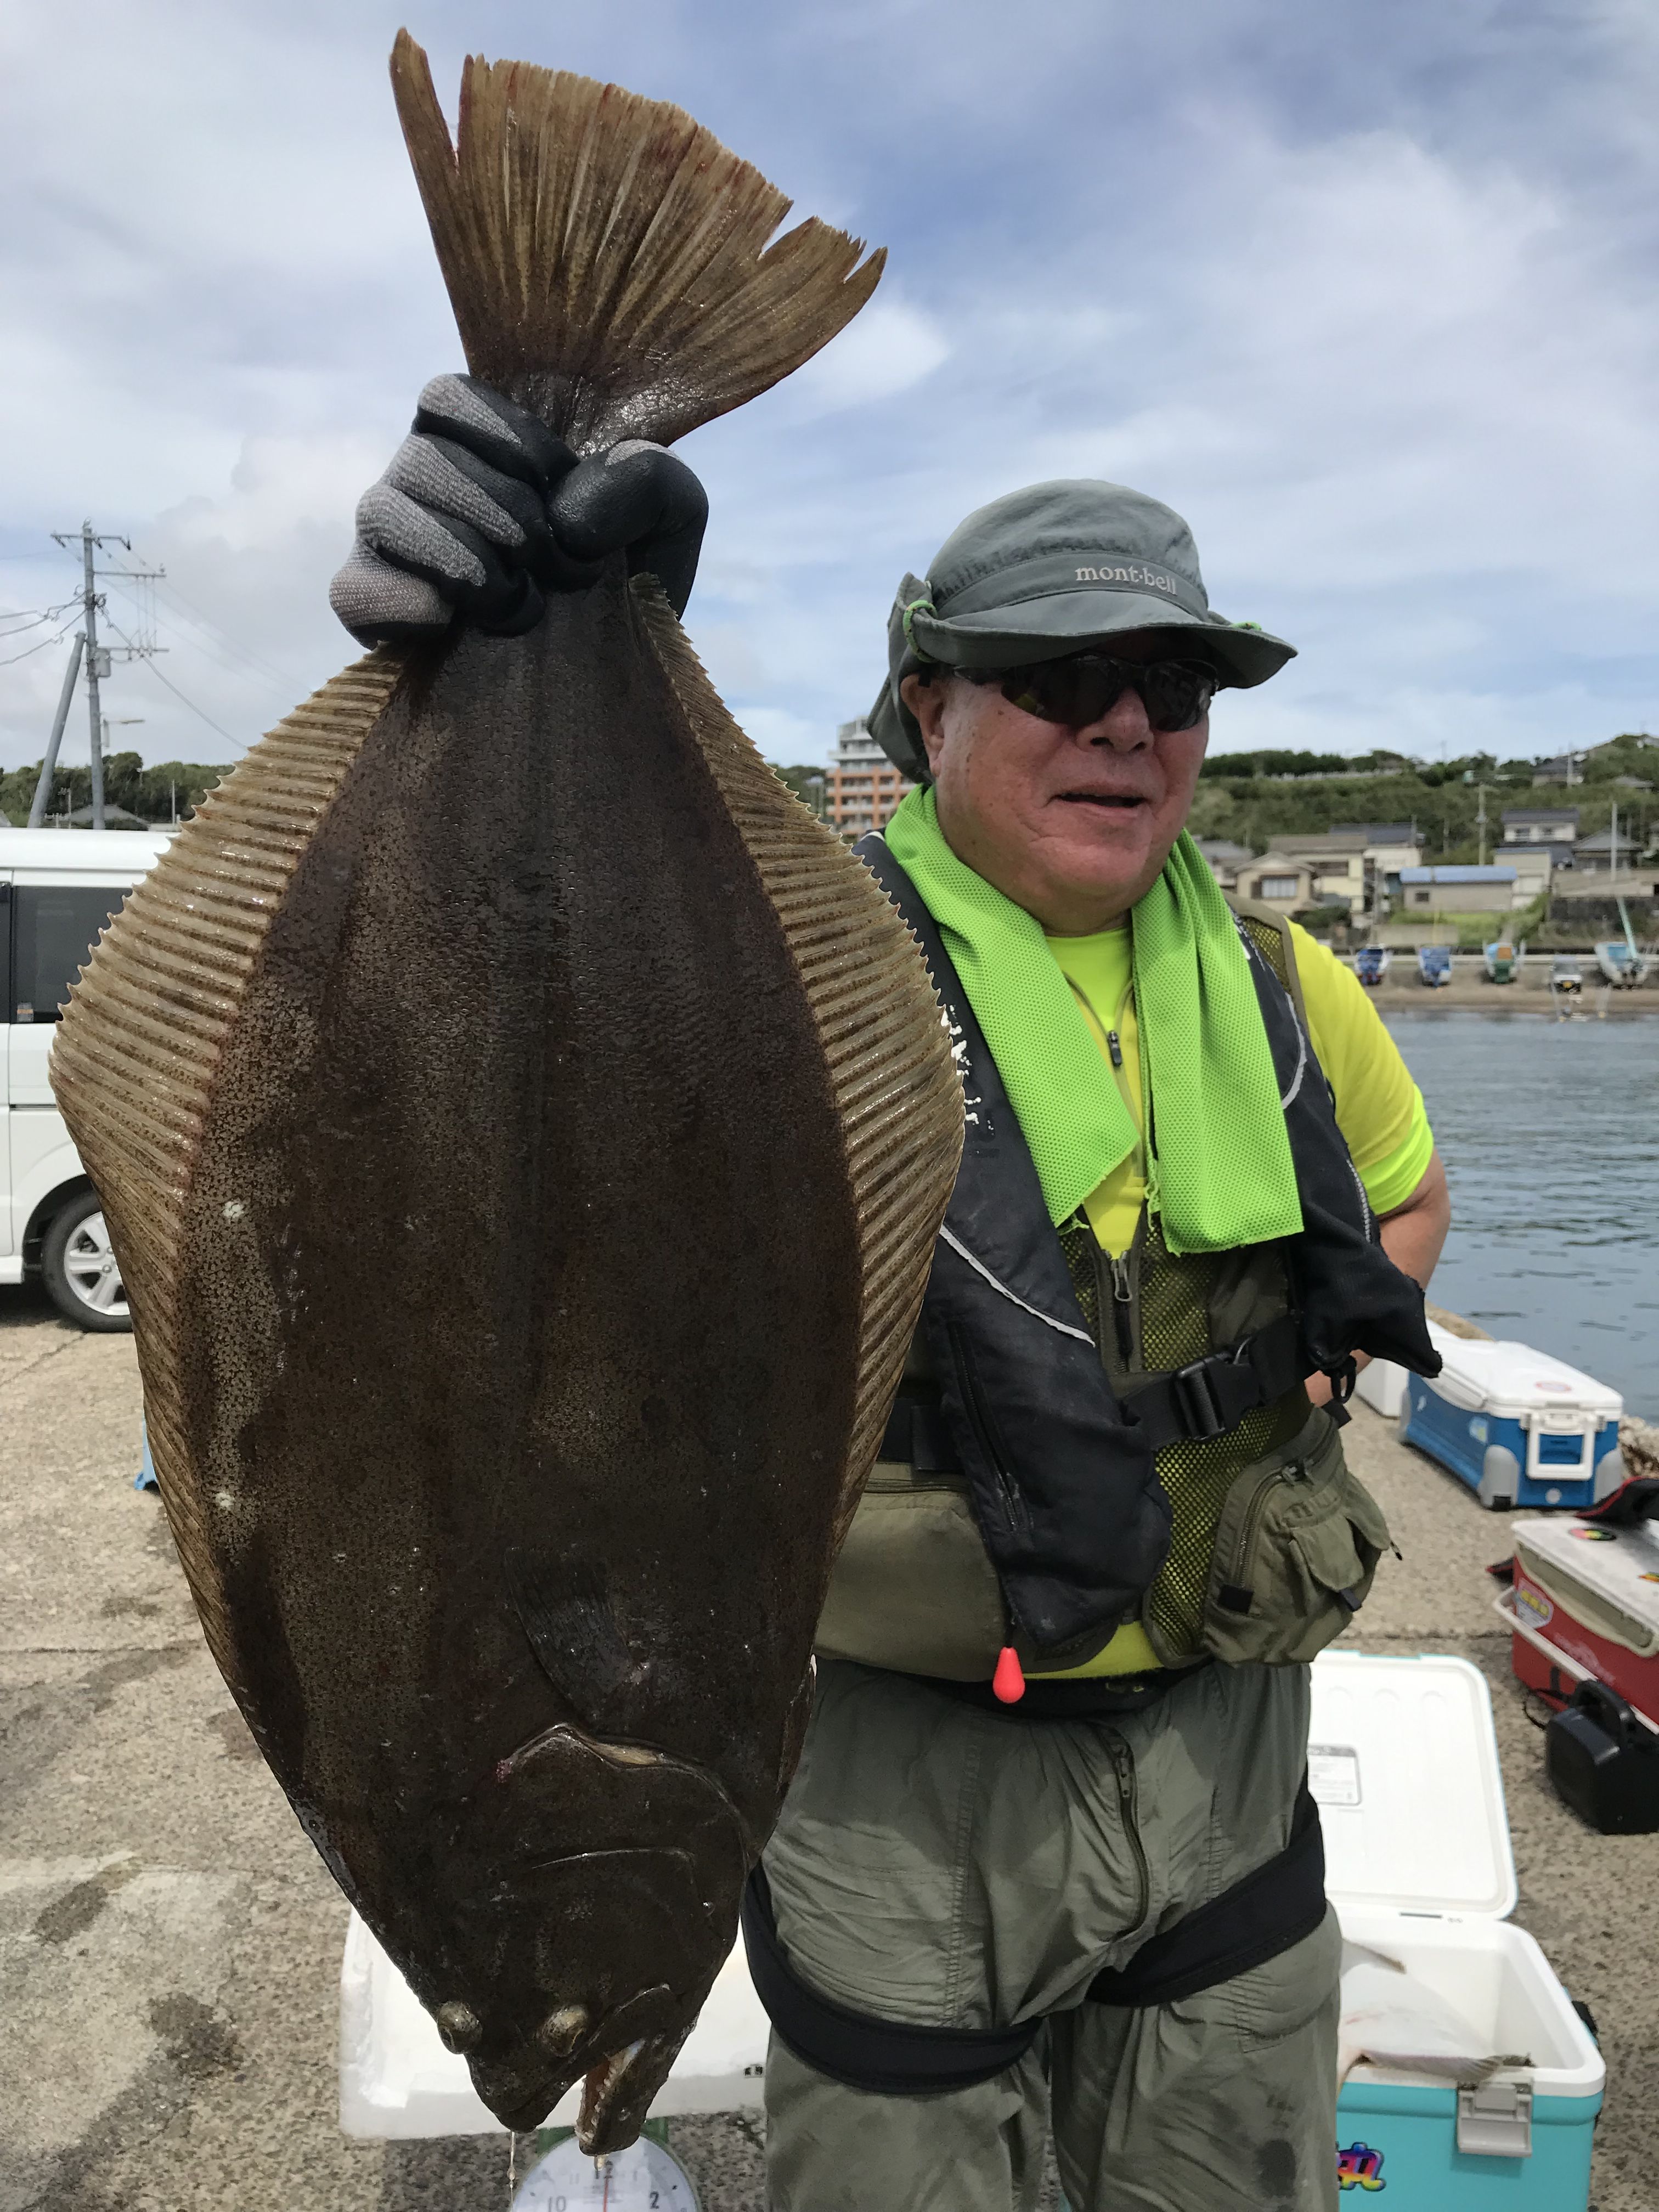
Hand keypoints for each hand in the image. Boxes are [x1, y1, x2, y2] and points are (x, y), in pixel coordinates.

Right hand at [329, 374, 707, 646]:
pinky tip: (458, 623)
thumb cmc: (633, 579)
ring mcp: (388, 547)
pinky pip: (354, 591)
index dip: (512, 444)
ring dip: (468, 560)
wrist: (622, 676)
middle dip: (507, 518)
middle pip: (421, 456)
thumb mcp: (671, 514)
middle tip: (558, 568)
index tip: (561, 490)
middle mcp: (420, 484)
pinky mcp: (374, 614)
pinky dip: (408, 603)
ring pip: (382, 511)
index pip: (447, 396)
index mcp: (477, 443)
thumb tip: (568, 513)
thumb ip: (647, 475)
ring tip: (521, 606)